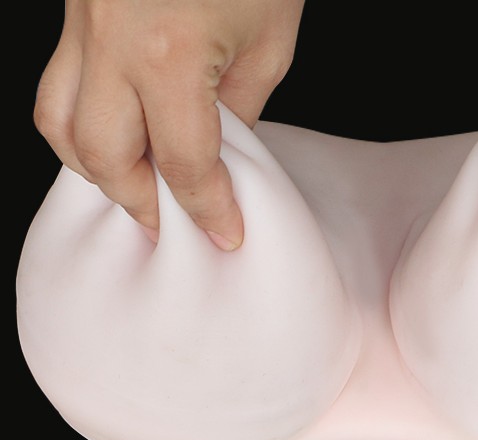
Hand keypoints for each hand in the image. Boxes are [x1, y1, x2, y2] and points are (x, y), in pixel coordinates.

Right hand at [34, 0, 304, 249]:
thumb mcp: (270, 38)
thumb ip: (241, 106)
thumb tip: (218, 151)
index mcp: (170, 53)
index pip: (184, 163)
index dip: (207, 207)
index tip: (223, 231)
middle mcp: (111, 42)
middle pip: (104, 158)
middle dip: (142, 203)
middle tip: (172, 223)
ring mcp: (81, 23)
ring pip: (59, 125)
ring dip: (97, 169)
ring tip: (138, 187)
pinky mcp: (73, 11)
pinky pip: (58, 86)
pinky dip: (80, 125)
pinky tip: (114, 135)